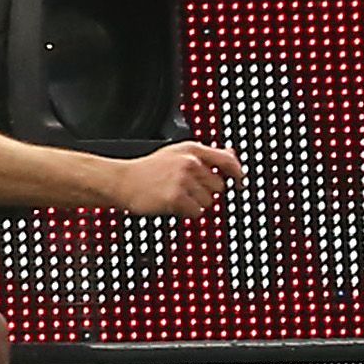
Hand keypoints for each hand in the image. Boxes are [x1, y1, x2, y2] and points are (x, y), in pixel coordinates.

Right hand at [114, 140, 244, 219]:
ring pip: (209, 202)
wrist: (122, 181)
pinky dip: (187, 213)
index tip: (240, 183)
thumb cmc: (149, 169)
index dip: (237, 174)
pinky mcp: (176, 197)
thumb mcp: (178, 153)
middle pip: (219, 187)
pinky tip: (172, 204)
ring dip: (195, 203)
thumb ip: (207, 155)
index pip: (227, 161)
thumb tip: (232, 155)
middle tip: (185, 190)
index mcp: (192, 150)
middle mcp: (190, 162)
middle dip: (206, 192)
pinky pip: (197, 213)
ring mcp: (183, 180)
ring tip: (175, 195)